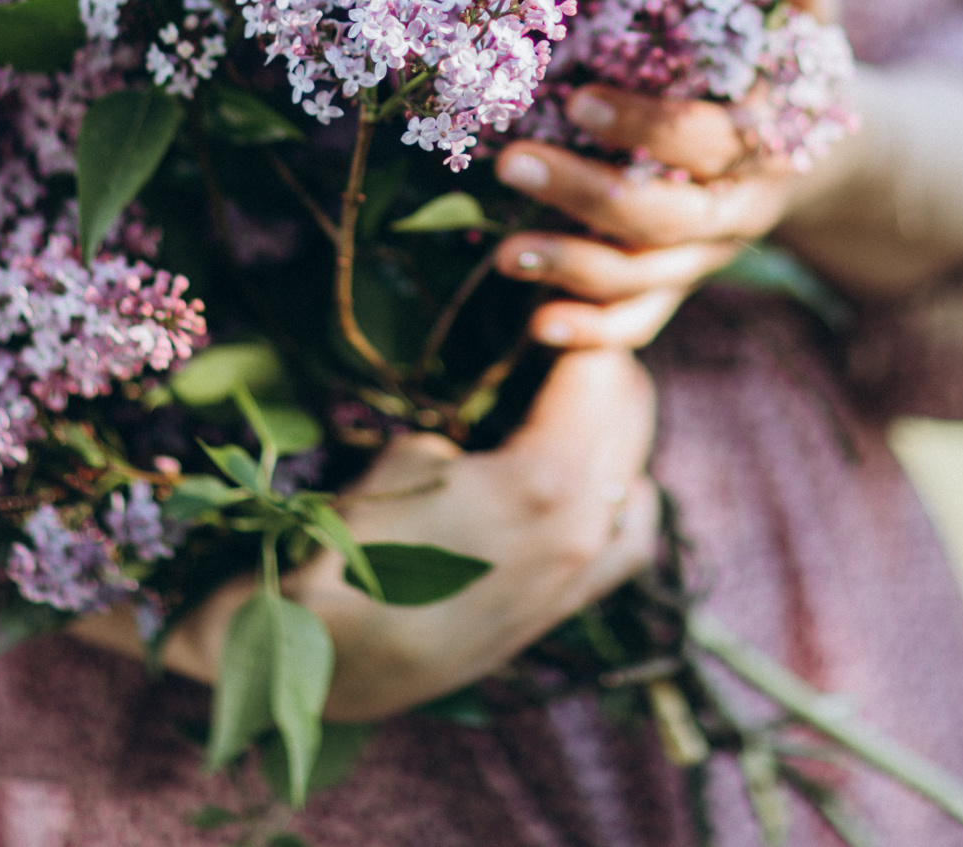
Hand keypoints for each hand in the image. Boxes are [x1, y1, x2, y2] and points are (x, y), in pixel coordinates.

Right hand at [72, 348, 658, 720]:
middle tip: (548, 340)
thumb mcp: (405, 455)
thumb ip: (474, 422)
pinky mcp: (571, 605)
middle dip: (596, 364)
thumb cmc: (347, 548)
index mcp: (549, 481)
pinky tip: (582, 481)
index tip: (544, 302)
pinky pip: (631, 533)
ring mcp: (585, 572)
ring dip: (609, 425)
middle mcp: (586, 527)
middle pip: (629, 408)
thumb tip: (505, 407)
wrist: (325, 661)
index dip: (573, 322)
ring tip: (557, 403)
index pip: (601, 366)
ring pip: (636, 467)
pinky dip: (620, 494)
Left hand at [490, 87, 827, 350]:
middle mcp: (741, 205)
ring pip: (647, 277)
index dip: (647, 129)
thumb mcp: (803, 4)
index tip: (580, 100)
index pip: (707, 140)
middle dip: (589, 196)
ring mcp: (711, 252)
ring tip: (506, 254)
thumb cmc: (796, 59)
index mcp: (769, 136)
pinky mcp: (683, 280)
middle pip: (667, 219)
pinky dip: (594, 333)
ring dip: (576, 269)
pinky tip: (536, 327)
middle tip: (512, 163)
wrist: (831, 156)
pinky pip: (642, 320)